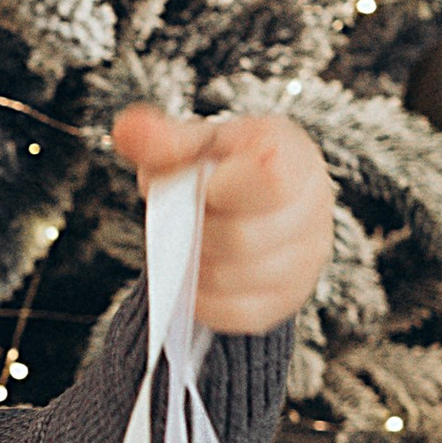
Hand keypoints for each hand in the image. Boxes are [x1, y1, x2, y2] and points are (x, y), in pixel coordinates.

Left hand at [111, 105, 335, 333]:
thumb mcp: (189, 146)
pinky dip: (205, 300)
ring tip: (188, 245)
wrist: (242, 202)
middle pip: (242, 238)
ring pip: (237, 279)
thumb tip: (128, 130)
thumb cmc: (220, 169)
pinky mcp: (290, 297)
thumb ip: (160, 140)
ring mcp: (307, 256)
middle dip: (196, 233)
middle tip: (183, 219)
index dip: (220, 190)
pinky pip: (239, 312)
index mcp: (291, 153)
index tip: (202, 189)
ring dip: (196, 267)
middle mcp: (313, 205)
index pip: (268, 177)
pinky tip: (196, 277)